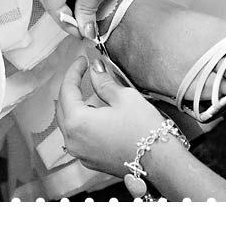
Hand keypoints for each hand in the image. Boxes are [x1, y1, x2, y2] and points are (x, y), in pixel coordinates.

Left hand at [56, 54, 166, 176]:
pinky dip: (82, 123)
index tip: (82, 61)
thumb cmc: (145, 132)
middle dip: (72, 88)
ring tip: (90, 93)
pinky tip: (95, 114)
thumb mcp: (124, 98)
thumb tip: (95, 70)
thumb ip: (104, 82)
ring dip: (76, 106)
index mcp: (76, 123)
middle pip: (63, 107)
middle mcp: (72, 141)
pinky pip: (78, 137)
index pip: (66, 90)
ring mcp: (80, 153)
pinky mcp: (90, 161)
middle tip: (83, 73)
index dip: (74, 72)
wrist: (162, 164)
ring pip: (69, 123)